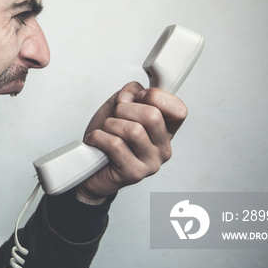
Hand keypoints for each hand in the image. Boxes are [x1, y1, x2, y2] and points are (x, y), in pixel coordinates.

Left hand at [74, 82, 187, 204]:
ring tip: (105, 132)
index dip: (156, 96)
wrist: (88, 165)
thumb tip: (132, 94)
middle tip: (114, 118)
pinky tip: (96, 141)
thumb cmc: (107, 138)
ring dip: (109, 125)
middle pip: (152, 116)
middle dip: (123, 110)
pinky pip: (116, 144)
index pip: (179, 109)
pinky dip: (98, 137)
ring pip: (132, 130)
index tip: (137, 98)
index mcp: (165, 130)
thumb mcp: (118, 107)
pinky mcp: (135, 173)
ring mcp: (151, 163)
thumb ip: (129, 94)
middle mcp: (163, 148)